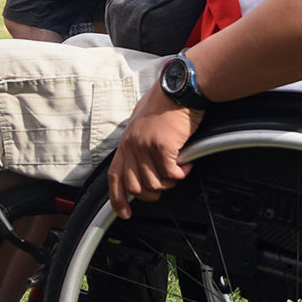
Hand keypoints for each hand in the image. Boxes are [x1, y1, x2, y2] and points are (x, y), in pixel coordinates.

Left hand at [108, 82, 202, 218]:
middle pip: (136, 187)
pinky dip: (181, 173)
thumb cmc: (165, 102)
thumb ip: (138, 144)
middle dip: (153, 192)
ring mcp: (146, 146)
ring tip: (179, 169)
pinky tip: (187, 164)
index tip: (124, 213)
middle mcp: (132, 145)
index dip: (118, 200)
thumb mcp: (142, 123)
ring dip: (170, 181)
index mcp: (126, 142)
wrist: (180, 88)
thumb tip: (143, 165)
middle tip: (167, 183)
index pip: (115, 177)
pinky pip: (171, 174)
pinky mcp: (163, 146)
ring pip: (155, 183)